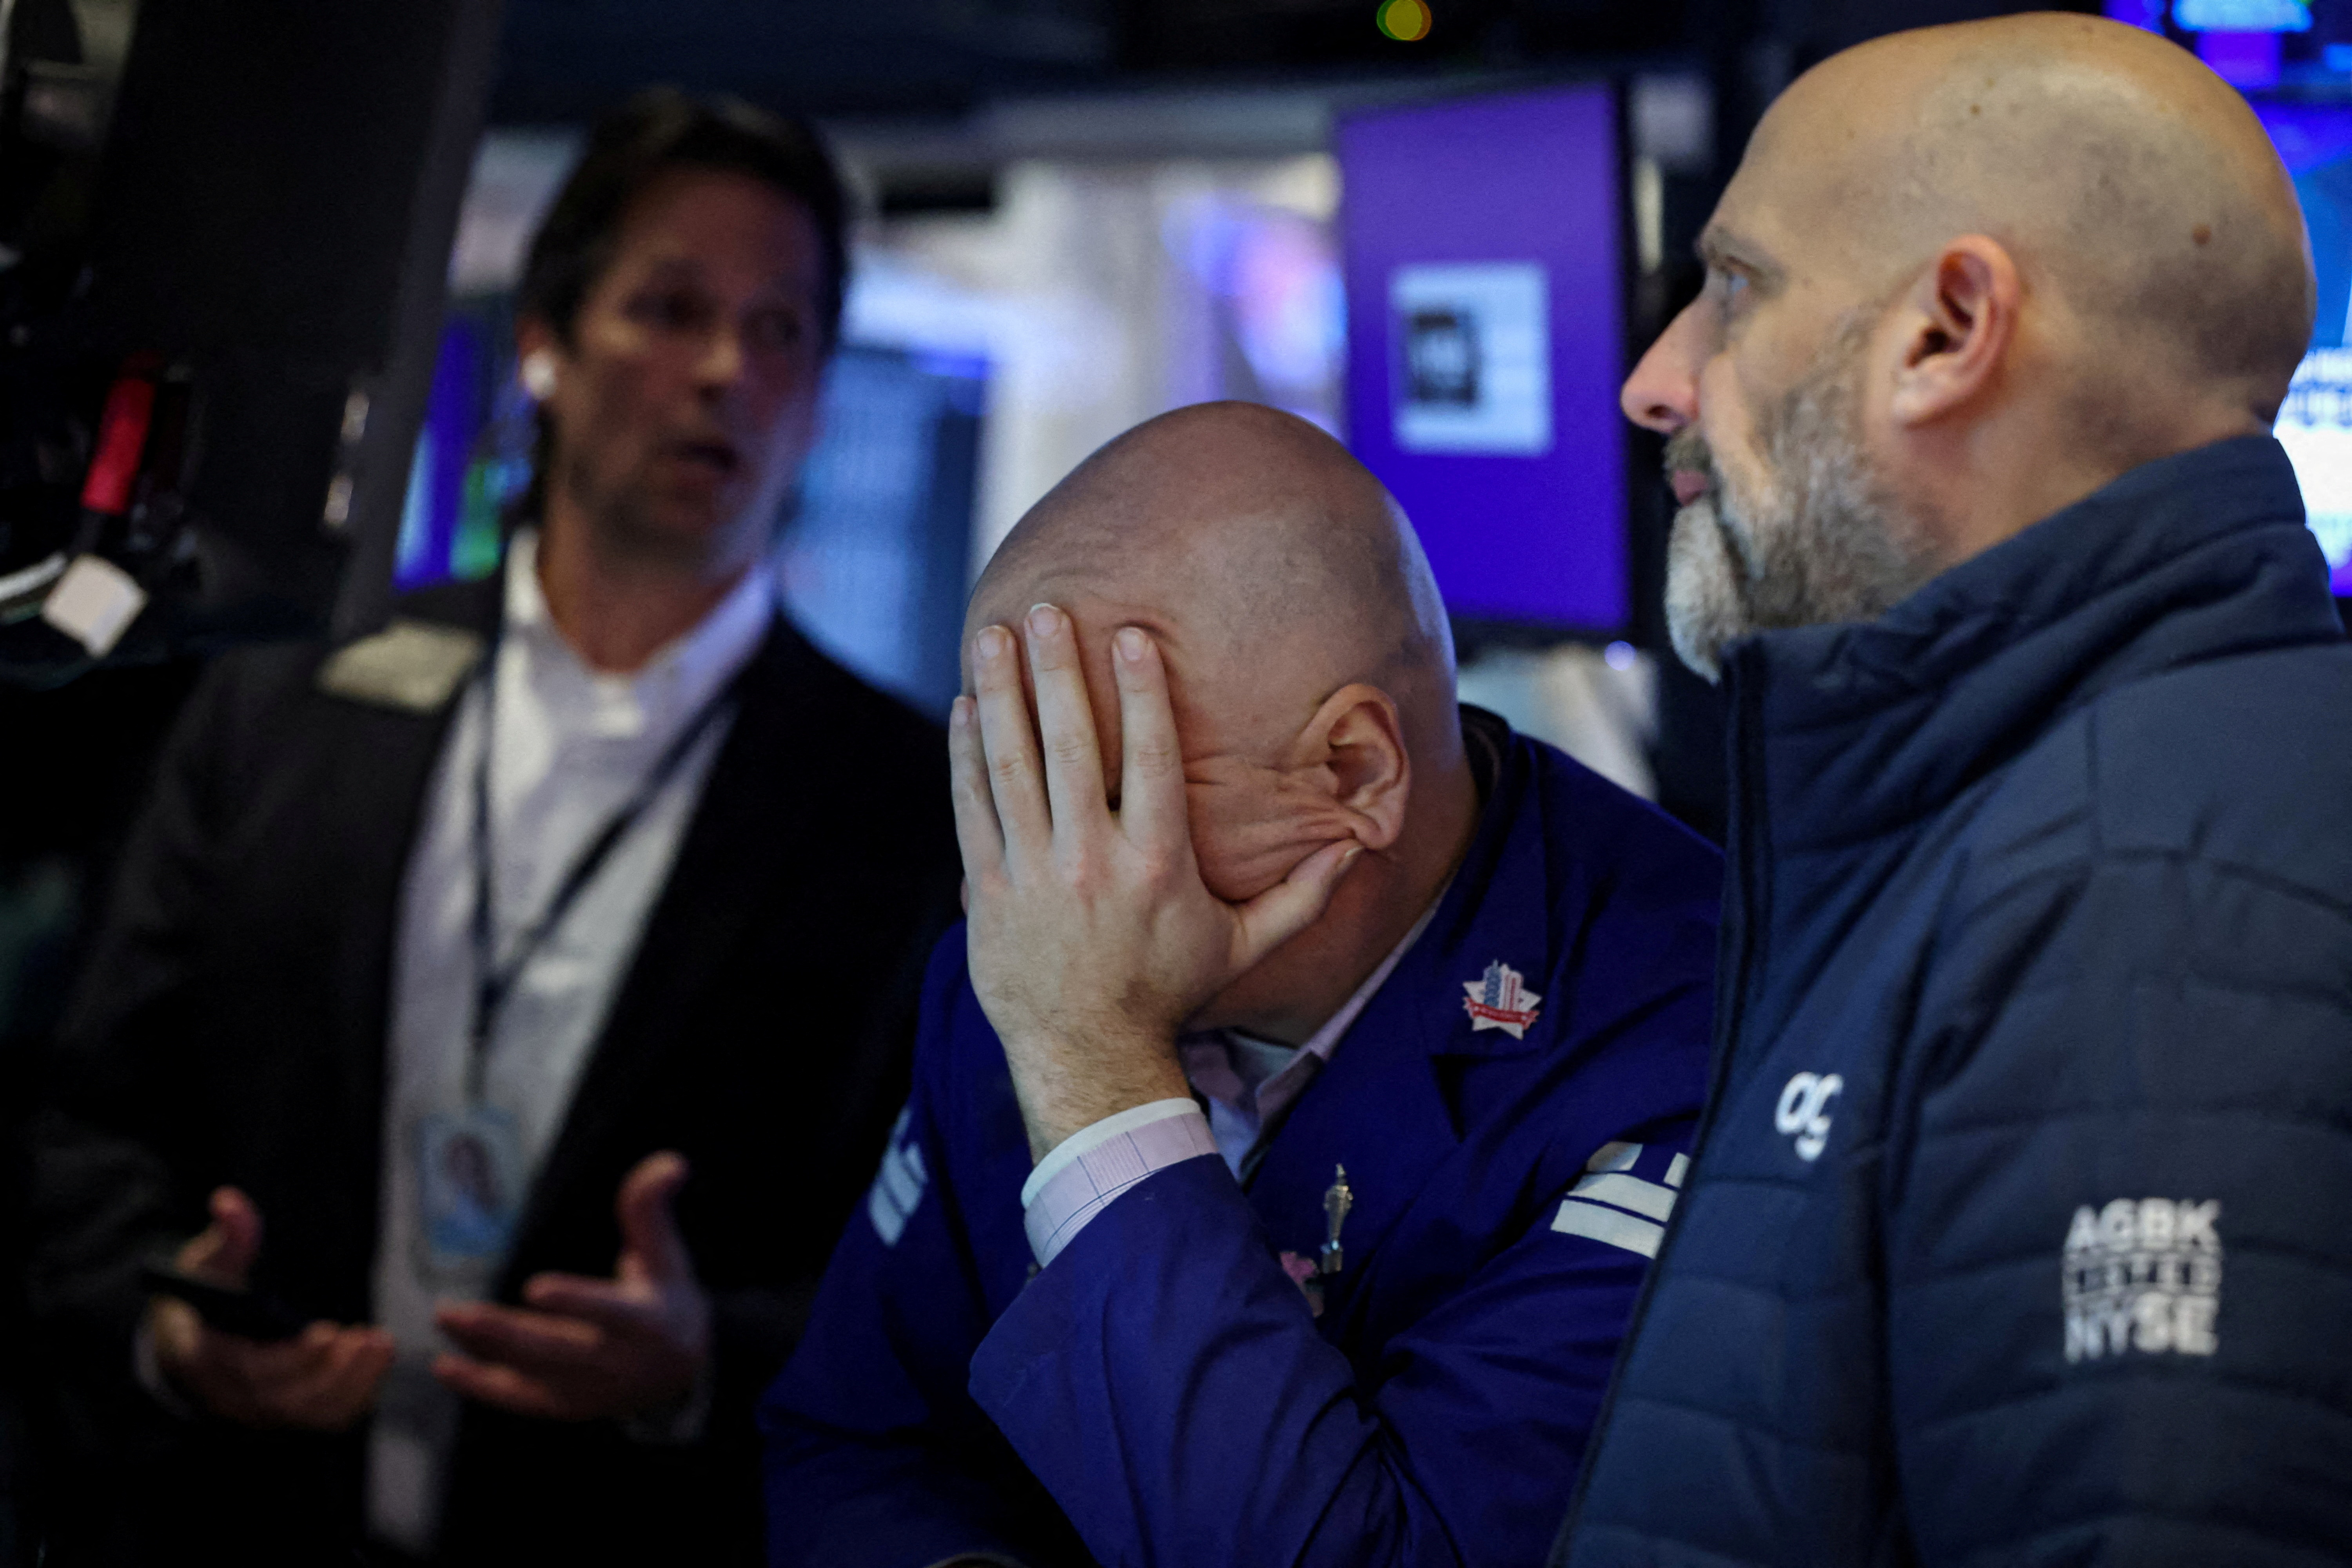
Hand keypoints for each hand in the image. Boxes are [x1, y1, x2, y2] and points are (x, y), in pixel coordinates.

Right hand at [148, 1186, 393, 1429]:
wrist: (191, 1338)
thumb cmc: (204, 1295)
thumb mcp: (206, 1263)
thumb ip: (225, 1237)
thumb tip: (230, 1201)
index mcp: (207, 1357)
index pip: (251, 1372)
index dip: (292, 1358)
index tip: (327, 1332)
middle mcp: (232, 1393)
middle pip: (288, 1400)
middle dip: (334, 1372)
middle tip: (370, 1338)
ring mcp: (259, 1408)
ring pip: (310, 1413)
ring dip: (351, 1383)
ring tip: (380, 1345)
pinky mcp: (285, 1411)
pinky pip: (322, 1417)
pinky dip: (354, 1395)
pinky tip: (376, 1362)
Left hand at [434, 1151, 709, 1421]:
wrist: (678, 1376)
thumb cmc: (667, 1299)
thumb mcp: (667, 1256)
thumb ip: (652, 1209)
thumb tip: (671, 1162)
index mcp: (647, 1324)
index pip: (609, 1313)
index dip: (574, 1302)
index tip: (534, 1288)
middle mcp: (615, 1364)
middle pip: (553, 1349)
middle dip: (501, 1332)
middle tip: (452, 1311)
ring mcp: (586, 1391)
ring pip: (528, 1370)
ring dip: (482, 1347)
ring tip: (444, 1316)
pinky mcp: (563, 1407)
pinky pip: (516, 1398)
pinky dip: (480, 1385)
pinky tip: (444, 1365)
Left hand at [951, 605, 1360, 1158]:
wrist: (1088, 1053)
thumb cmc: (1168, 990)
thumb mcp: (1242, 947)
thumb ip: (1301, 895)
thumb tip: (1360, 849)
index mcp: (1157, 863)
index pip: (1149, 758)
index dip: (1141, 692)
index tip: (1131, 633)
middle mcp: (1092, 860)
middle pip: (1071, 747)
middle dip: (1058, 672)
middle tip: (1049, 608)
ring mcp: (1034, 874)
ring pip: (1012, 766)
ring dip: (1003, 694)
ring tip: (995, 632)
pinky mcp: (988, 890)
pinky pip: (973, 807)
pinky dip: (966, 753)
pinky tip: (965, 703)